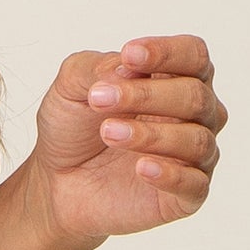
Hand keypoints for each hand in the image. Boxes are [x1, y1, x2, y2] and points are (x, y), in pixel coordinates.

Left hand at [25, 32, 226, 243]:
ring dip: (150, 134)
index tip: (129, 55)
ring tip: (108, 133)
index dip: (167, 52)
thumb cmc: (73, 128)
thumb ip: (96, 68)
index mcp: (174, 79)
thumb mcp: (70, 87)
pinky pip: (195, 184)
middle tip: (99, 99)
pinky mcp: (185, 196)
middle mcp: (193, 116)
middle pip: (195, 95)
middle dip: (145, 94)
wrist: (54, 181)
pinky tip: (142, 168)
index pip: (193, 55)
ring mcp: (193, 157)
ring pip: (196, 139)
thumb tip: (127, 69)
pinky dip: (170, 174)